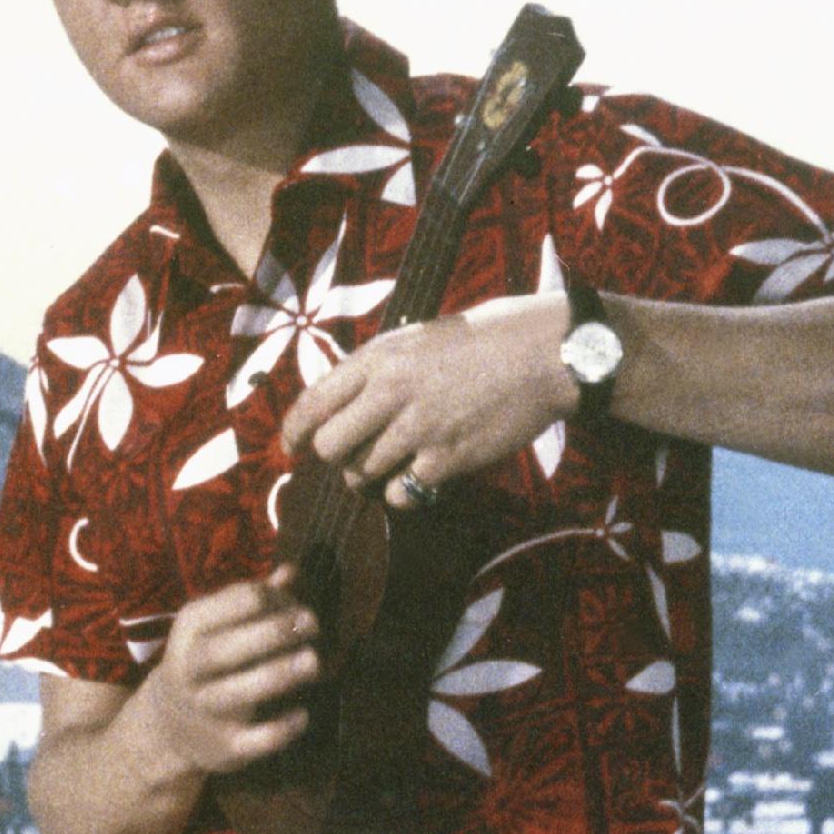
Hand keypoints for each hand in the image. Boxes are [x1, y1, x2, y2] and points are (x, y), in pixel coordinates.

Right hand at [127, 575, 318, 773]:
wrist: (168, 725)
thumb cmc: (209, 660)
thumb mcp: (219, 625)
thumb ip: (256, 601)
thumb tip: (294, 571)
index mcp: (191, 628)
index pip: (236, 603)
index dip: (274, 600)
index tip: (299, 606)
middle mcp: (189, 668)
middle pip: (226, 649)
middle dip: (272, 633)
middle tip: (313, 623)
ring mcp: (204, 710)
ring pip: (236, 694)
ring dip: (277, 675)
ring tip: (314, 661)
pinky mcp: (223, 747)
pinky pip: (252, 741)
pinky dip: (280, 730)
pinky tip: (303, 715)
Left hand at [281, 287, 572, 496]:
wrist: (543, 354)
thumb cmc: (481, 342)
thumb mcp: (416, 338)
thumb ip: (375, 368)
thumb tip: (336, 402)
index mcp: (380, 357)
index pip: (313, 402)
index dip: (293, 431)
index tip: (290, 447)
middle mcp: (392, 392)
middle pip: (330, 447)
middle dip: (336, 457)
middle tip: (354, 454)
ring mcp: (419, 428)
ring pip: (363, 475)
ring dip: (371, 476)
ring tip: (396, 460)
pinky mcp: (447, 459)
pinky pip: (401, 495)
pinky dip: (404, 493)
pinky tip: (420, 476)